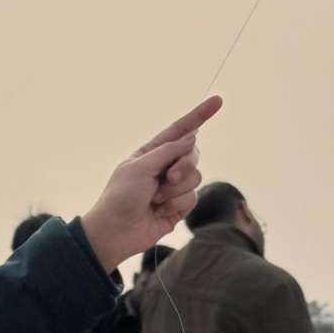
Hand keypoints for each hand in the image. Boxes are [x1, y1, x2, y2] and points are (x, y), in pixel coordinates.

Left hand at [81, 97, 222, 272]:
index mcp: (151, 152)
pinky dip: (176, 204)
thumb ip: (168, 151)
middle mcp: (165, 166)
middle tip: (168, 177)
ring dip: (176, 189)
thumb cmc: (121, 196)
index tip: (217, 101)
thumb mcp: (140, 167)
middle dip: (183, 165)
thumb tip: (191, 137)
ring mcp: (173, 187)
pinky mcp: (179, 206)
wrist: (116, 232)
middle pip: (192, 154)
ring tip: (156, 199)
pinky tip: (160, 212)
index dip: (199, 115)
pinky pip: (192, 198)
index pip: (179, 130)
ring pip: (195, 177)